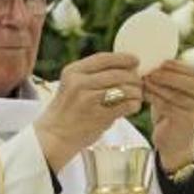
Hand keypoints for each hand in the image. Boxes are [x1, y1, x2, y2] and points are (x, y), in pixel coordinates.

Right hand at [34, 53, 142, 171]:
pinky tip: (134, 106)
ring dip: (136, 92)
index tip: (136, 60)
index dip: (123, 58)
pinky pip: (125, 105)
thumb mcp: (72, 85)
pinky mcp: (98, 116)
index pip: (104, 58)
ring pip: (124, 88)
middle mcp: (79, 82)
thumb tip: (126, 67)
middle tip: (139, 82)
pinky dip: (134, 105)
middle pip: (117, 73)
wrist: (54, 136)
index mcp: (73, 71)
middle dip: (133, 77)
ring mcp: (88, 99)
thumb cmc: (68, 110)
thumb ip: (92, 75)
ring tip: (137, 95)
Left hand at [144, 60, 193, 171]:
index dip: (176, 66)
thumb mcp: (176, 90)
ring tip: (143, 81)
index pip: (193, 72)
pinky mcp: (189, 121)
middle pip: (187, 82)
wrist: (174, 141)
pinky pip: (168, 106)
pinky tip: (144, 94)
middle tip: (149, 71)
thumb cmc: (173, 111)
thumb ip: (173, 75)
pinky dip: (154, 98)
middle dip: (166, 75)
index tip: (160, 62)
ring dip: (157, 86)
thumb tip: (156, 55)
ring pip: (175, 94)